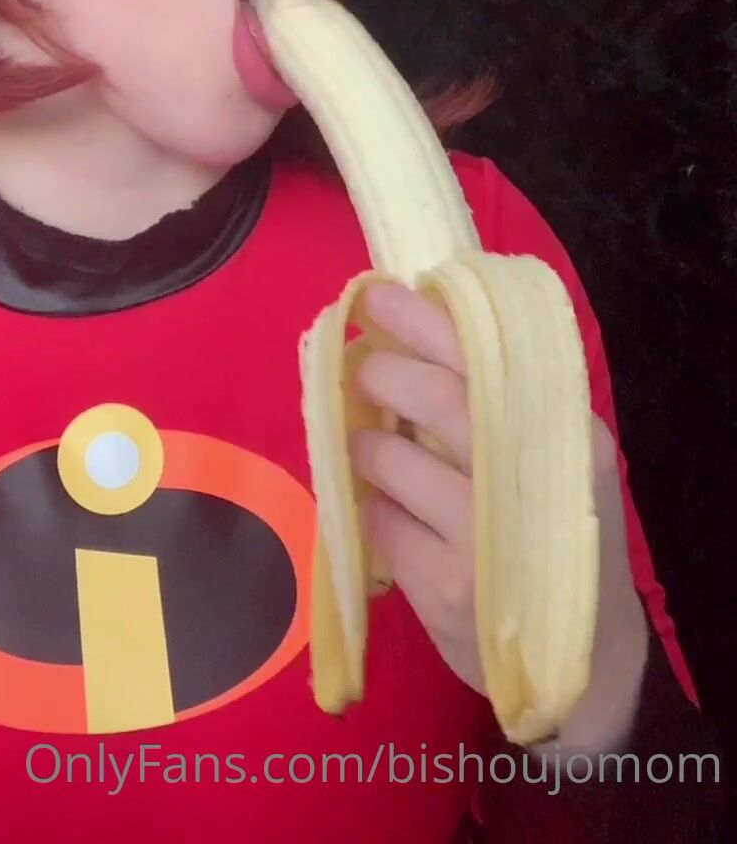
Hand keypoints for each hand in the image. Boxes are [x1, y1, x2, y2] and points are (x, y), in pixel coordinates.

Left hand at [352, 279, 649, 754]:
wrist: (587, 656)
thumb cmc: (550, 533)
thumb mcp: (548, 460)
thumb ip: (496, 404)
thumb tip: (408, 332)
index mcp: (564, 432)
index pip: (487, 355)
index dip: (426, 321)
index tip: (380, 296)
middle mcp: (531, 478)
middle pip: (438, 398)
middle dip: (385, 373)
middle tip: (364, 366)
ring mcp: (486, 538)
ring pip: (394, 461)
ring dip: (369, 446)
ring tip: (372, 447)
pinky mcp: (447, 588)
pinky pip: (379, 522)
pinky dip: (372, 508)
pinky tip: (389, 513)